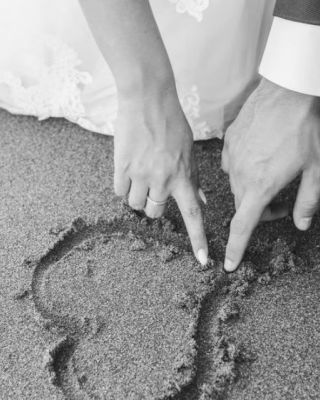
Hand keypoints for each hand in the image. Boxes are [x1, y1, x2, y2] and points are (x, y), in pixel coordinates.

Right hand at [114, 83, 207, 264]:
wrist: (147, 99)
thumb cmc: (172, 123)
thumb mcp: (189, 150)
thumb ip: (193, 179)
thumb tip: (202, 202)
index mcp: (183, 176)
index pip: (193, 215)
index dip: (198, 240)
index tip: (203, 261)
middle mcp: (162, 179)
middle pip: (154, 213)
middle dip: (154, 205)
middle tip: (154, 188)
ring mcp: (140, 175)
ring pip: (135, 205)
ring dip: (138, 196)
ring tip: (140, 176)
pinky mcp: (121, 167)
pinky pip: (119, 192)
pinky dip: (123, 186)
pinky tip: (128, 170)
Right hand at [222, 78, 319, 271]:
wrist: (287, 90)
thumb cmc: (305, 128)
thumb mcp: (317, 168)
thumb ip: (308, 200)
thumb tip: (301, 223)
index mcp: (260, 186)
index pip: (242, 227)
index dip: (235, 248)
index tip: (228, 264)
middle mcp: (240, 175)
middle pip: (243, 206)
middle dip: (259, 211)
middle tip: (281, 201)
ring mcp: (232, 157)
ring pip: (236, 186)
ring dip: (251, 189)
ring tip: (270, 174)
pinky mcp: (229, 142)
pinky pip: (231, 165)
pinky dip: (243, 169)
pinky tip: (258, 156)